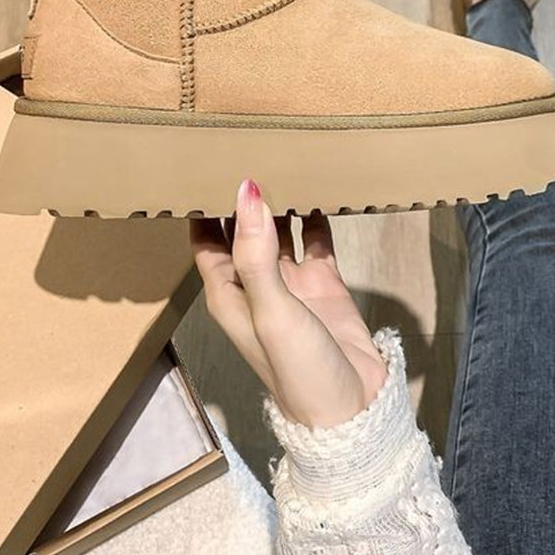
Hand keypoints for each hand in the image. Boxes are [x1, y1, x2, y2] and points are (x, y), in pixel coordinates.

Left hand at [190, 179, 388, 428]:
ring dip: (279, 200)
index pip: (205, 238)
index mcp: (228, 292)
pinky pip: (315, 238)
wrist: (352, 411)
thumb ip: (256, 252)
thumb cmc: (297, 369)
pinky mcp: (323, 282)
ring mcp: (290, 282)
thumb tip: (246, 189)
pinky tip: (322, 185)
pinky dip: (316, 214)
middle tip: (248, 143)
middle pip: (242, 228)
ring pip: (278, 228)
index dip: (202, 204)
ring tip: (284, 154)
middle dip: (242, 195)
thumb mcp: (270, 310)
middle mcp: (254, 283)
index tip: (203, 162)